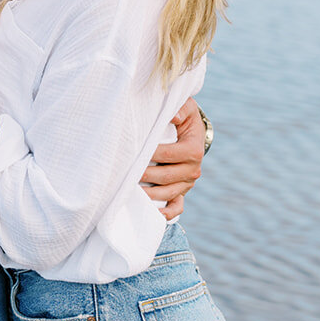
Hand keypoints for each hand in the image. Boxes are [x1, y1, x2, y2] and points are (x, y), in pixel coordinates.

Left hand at [139, 98, 205, 220]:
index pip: (169, 154)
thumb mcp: (187, 107)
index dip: (151, 153)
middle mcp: (194, 169)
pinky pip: (177, 207)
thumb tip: (173, 116)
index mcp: (194, 150)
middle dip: (144, 174)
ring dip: (149, 194)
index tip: (134, 152)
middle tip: (125, 173)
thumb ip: (181, 109)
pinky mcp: (183, 191)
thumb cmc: (185, 117)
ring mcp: (188, 183)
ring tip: (130, 190)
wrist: (193, 131)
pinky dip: (166, 213)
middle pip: (166, 176)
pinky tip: (151, 213)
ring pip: (168, 193)